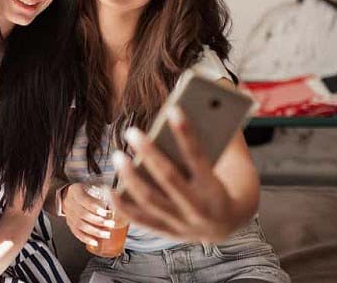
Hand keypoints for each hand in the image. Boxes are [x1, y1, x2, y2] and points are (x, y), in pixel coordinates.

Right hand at [60, 183, 114, 246]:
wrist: (70, 195)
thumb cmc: (86, 190)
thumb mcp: (93, 185)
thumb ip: (104, 190)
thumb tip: (119, 196)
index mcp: (76, 190)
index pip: (83, 199)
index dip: (94, 207)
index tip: (105, 212)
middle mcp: (70, 202)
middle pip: (83, 214)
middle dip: (98, 221)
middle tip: (110, 224)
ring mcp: (69, 214)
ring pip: (80, 225)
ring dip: (94, 231)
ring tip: (106, 234)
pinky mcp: (70, 224)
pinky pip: (77, 233)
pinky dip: (86, 239)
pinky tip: (95, 242)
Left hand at [109, 106, 242, 242]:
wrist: (228, 224)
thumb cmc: (219, 181)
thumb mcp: (226, 162)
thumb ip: (214, 136)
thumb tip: (197, 104)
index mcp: (215, 188)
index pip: (199, 157)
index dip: (186, 132)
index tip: (173, 108)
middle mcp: (198, 208)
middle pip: (169, 178)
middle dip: (149, 153)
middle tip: (131, 131)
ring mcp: (181, 223)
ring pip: (150, 199)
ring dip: (130, 177)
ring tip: (117, 155)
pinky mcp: (166, 231)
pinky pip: (139, 219)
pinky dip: (122, 205)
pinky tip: (108, 188)